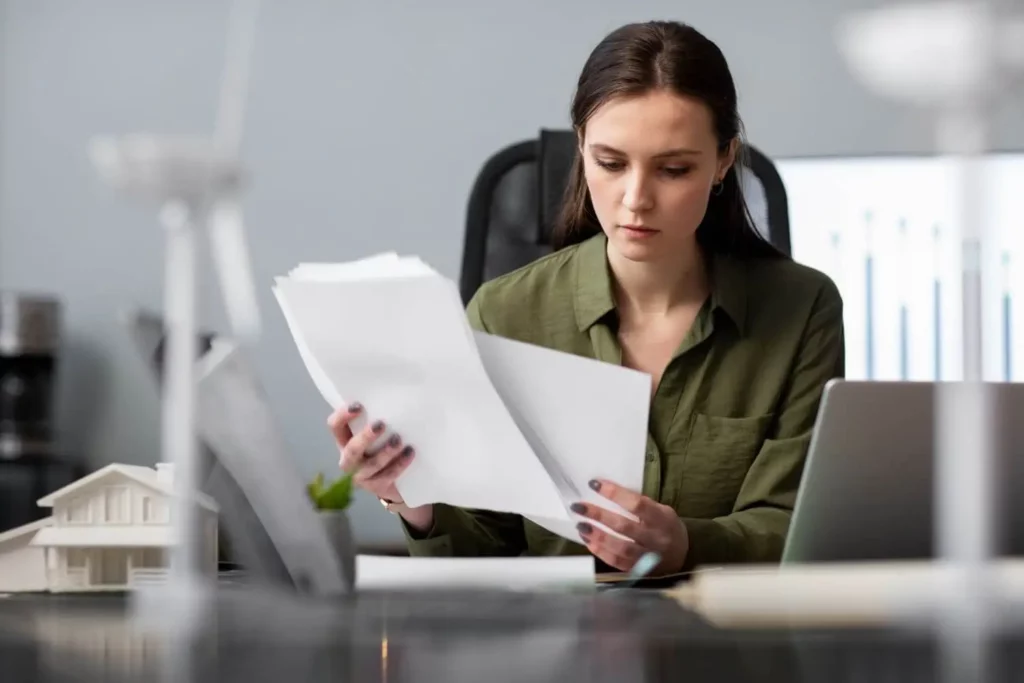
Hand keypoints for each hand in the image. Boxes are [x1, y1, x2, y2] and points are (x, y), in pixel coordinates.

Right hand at [327, 402, 415, 504]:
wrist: (396, 482)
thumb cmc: (384, 448)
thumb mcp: (377, 434)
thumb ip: (377, 420)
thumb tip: (393, 397)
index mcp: (344, 441)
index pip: (335, 426)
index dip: (342, 416)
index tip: (359, 406)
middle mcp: (349, 459)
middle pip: (352, 449)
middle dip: (366, 437)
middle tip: (381, 424)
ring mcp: (361, 476)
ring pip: (371, 465)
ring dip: (386, 452)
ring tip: (399, 440)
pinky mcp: (376, 487)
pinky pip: (388, 476)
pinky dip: (400, 464)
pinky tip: (410, 453)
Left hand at [570, 479, 688, 574]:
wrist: (683, 556)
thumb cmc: (666, 526)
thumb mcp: (662, 510)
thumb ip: (640, 505)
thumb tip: (606, 494)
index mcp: (662, 519)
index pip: (637, 504)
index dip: (615, 493)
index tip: (594, 484)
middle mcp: (656, 539)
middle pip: (624, 527)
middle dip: (598, 516)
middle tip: (579, 507)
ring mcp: (648, 557)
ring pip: (620, 547)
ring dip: (597, 536)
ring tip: (581, 526)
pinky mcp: (639, 570)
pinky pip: (618, 562)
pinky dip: (601, 552)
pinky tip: (588, 542)